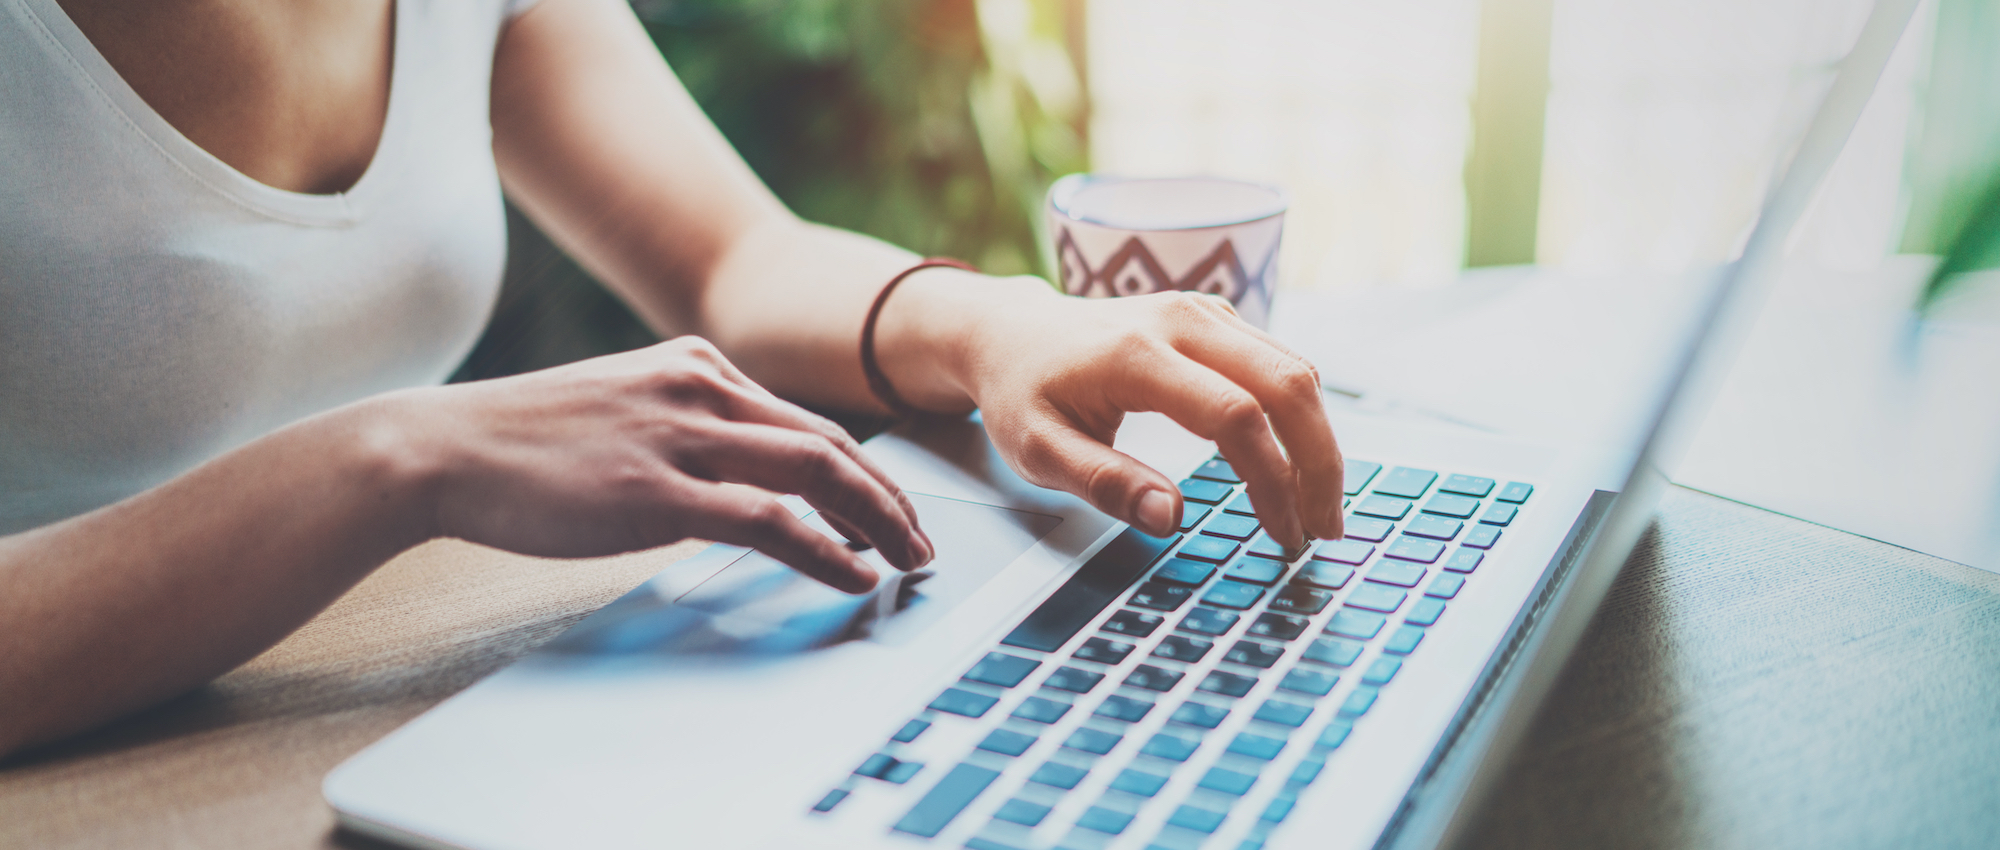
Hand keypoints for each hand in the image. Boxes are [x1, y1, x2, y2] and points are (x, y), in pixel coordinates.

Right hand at [394, 337, 931, 592]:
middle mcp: (702, 388)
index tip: (892, 512)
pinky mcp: (660, 490)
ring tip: (907, 562)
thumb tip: (737, 480)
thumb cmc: (526, 442)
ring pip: (817, 471)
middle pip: (830, 442)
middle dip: (889, 498)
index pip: (807, 421)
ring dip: (877, 520)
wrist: (444, 448)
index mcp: (698, 365)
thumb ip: (685, 427)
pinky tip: (854, 574)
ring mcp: (683, 436)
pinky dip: (826, 548)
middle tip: (923, 544)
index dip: (864, 472)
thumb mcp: (624, 409)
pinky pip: (772, 519)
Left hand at [957, 285, 1344, 547]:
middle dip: (1319, 462)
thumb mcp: (1038, 450)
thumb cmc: (1023, 393)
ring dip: (1319, 440)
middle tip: (1324, 528)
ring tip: (1318, 506)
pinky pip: (1279, 362)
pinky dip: (1300, 415)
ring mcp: (1203, 311)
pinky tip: (1295, 464)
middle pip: (1287, 383)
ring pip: (1295, 369)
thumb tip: (1171, 518)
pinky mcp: (1216, 317)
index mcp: (1136, 354)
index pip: (1234, 416)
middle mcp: (1180, 320)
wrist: (1011, 333)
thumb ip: (1104, 483)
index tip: (1282, 535)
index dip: (1270, 481)